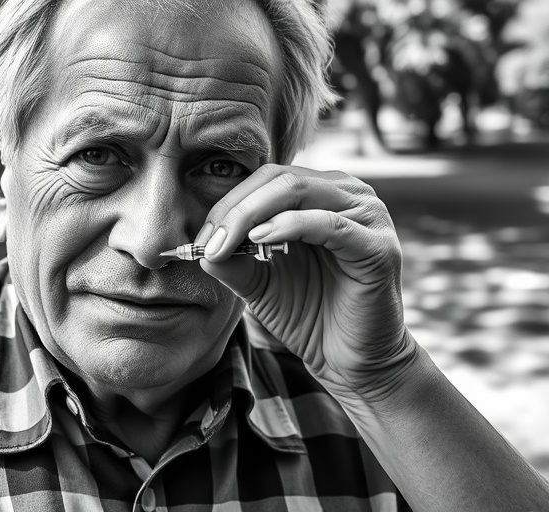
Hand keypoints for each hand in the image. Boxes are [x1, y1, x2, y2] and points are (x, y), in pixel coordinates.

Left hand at [197, 164, 416, 398]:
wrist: (349, 359)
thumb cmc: (308, 313)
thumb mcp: (258, 280)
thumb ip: (233, 257)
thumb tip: (200, 244)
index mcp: (320, 194)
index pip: (266, 178)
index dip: (227, 203)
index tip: (198, 239)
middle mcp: (347, 194)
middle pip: (279, 179)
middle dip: (235, 209)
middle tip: (207, 242)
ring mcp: (367, 215)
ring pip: (300, 191)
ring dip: (252, 214)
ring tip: (225, 243)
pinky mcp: (378, 245)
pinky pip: (329, 223)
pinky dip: (290, 226)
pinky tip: (261, 241)